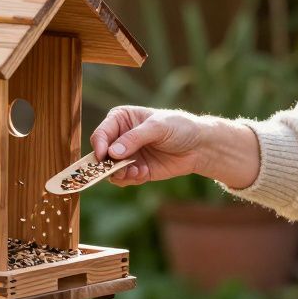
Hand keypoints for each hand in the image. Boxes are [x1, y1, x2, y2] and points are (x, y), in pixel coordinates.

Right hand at [87, 106, 208, 185]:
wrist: (199, 146)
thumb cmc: (179, 127)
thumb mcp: (157, 127)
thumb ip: (134, 138)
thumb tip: (112, 153)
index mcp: (120, 119)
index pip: (101, 134)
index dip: (99, 146)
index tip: (104, 157)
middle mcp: (120, 137)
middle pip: (102, 154)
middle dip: (109, 165)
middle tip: (121, 169)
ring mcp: (127, 155)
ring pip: (110, 170)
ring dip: (120, 174)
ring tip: (136, 172)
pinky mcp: (136, 170)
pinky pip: (124, 179)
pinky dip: (130, 179)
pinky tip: (144, 173)